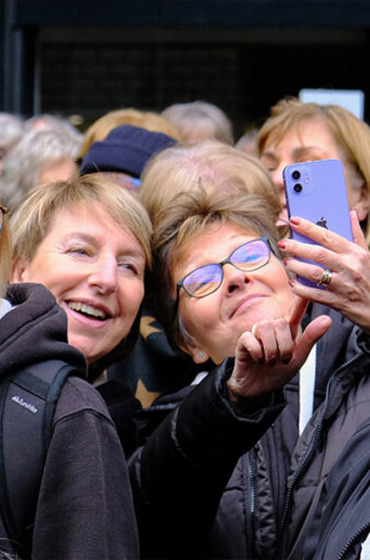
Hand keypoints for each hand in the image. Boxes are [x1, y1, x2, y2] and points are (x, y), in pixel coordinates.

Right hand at [227, 298, 330, 401]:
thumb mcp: (298, 357)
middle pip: (279, 323)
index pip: (295, 311)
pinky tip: (258, 360)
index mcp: (287, 331)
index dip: (300, 300)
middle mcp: (272, 328)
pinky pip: (250, 338)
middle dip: (284, 346)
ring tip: (270, 361)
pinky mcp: (243, 341)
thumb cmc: (278, 372)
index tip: (304, 286)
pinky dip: (257, 352)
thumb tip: (327, 319)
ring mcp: (256, 334)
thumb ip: (310, 338)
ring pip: (265, 328)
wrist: (258, 390)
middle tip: (281, 360)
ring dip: (271, 351)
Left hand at [279, 212, 369, 333]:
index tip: (294, 221)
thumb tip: (350, 213)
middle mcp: (349, 267)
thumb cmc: (369, 279)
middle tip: (283, 243)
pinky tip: (293, 283)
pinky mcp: (337, 302)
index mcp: (355, 253)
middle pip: (318, 254)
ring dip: (297, 266)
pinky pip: (314, 294)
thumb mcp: (367, 255)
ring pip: (314, 273)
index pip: (329, 236)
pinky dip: (300, 289)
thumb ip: (356, 234)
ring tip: (287, 262)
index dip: (309, 227)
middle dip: (297, 247)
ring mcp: (343, 285)